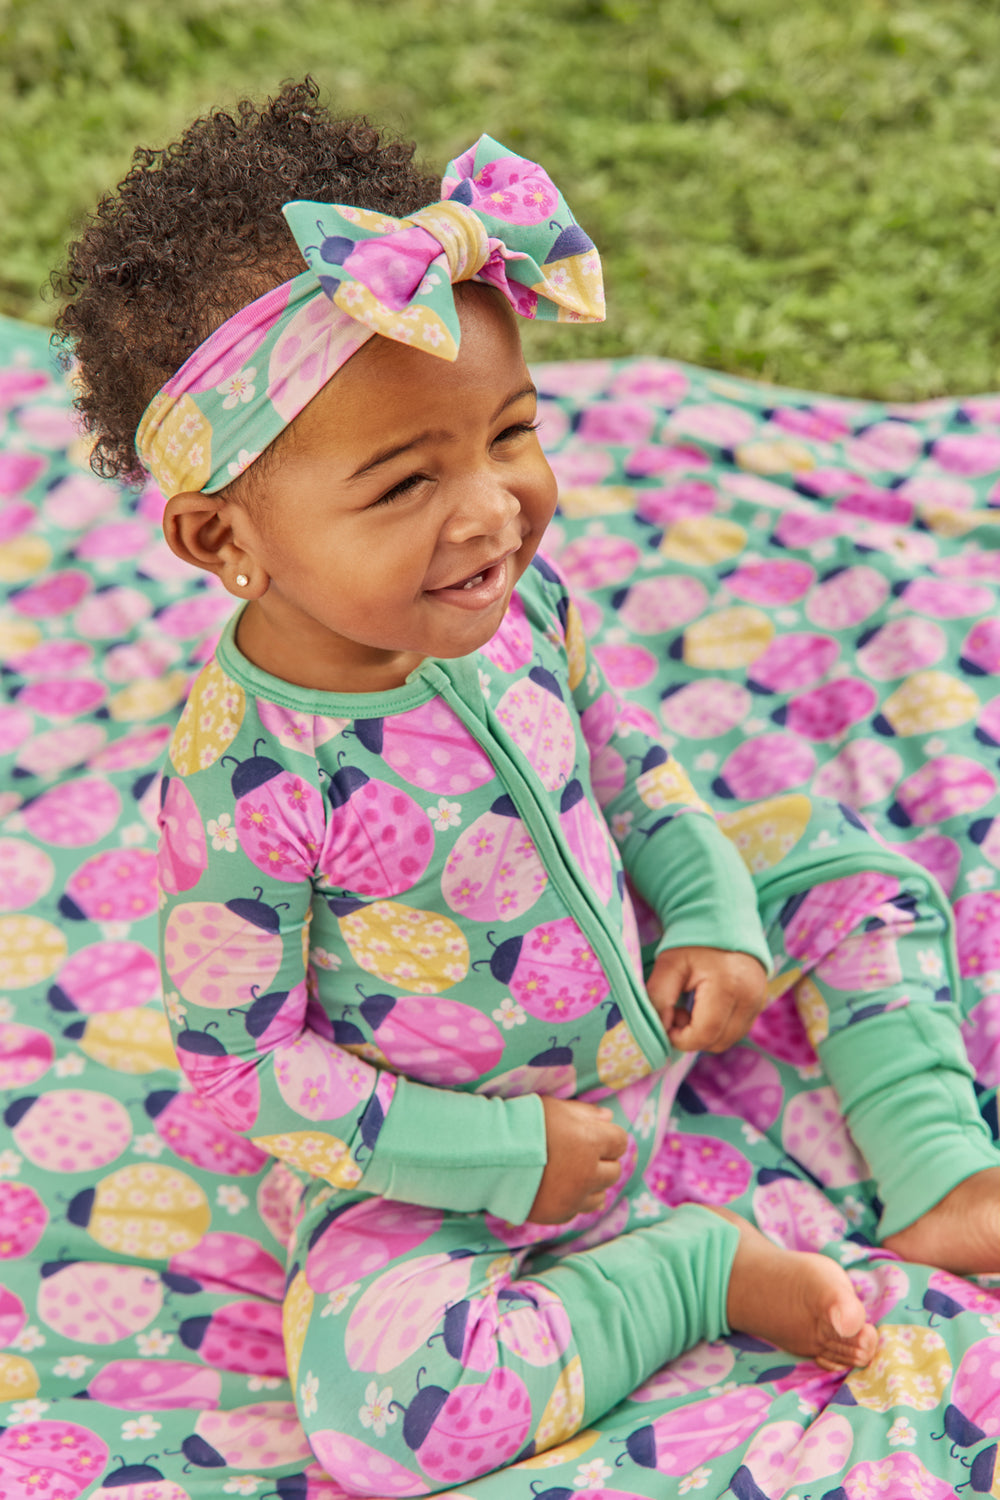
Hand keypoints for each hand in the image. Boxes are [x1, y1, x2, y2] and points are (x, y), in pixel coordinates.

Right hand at [528, 1096, 628, 1223]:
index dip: (607, 1138)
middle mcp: (588, 1172)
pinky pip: (577, 1210)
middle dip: (601, 1162)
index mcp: (591, 1141)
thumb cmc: (522, 1124)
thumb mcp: (553, 1107)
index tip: (592, 1136)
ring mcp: (574, 1197)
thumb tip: (608, 1119)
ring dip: (590, 1185)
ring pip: (599, 1195)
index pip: (619, 1142)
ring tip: (569, 1174)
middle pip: (613, 1171)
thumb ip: (584, 1113)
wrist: (489, 1156)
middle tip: (578, 1154)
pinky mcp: (559, 1214)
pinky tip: (556, 1189)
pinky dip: (573, 1200)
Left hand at [647, 946, 767, 1053]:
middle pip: (718, 1042)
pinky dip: (718, 1027)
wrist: (721, 919)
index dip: (680, 1038)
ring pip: (729, 1039)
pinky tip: (706, 1007)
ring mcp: (759, 1001)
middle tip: (677, 1011)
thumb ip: (658, 999)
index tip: (666, 1022)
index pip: (705, 1034)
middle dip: (692, 1036)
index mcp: (728, 986)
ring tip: (691, 1007)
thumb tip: (660, 1029)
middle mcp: (750, 998)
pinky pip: (737, 1029)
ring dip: (706, 1034)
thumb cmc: (692, 942)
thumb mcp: (668, 965)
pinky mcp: (761, 1002)